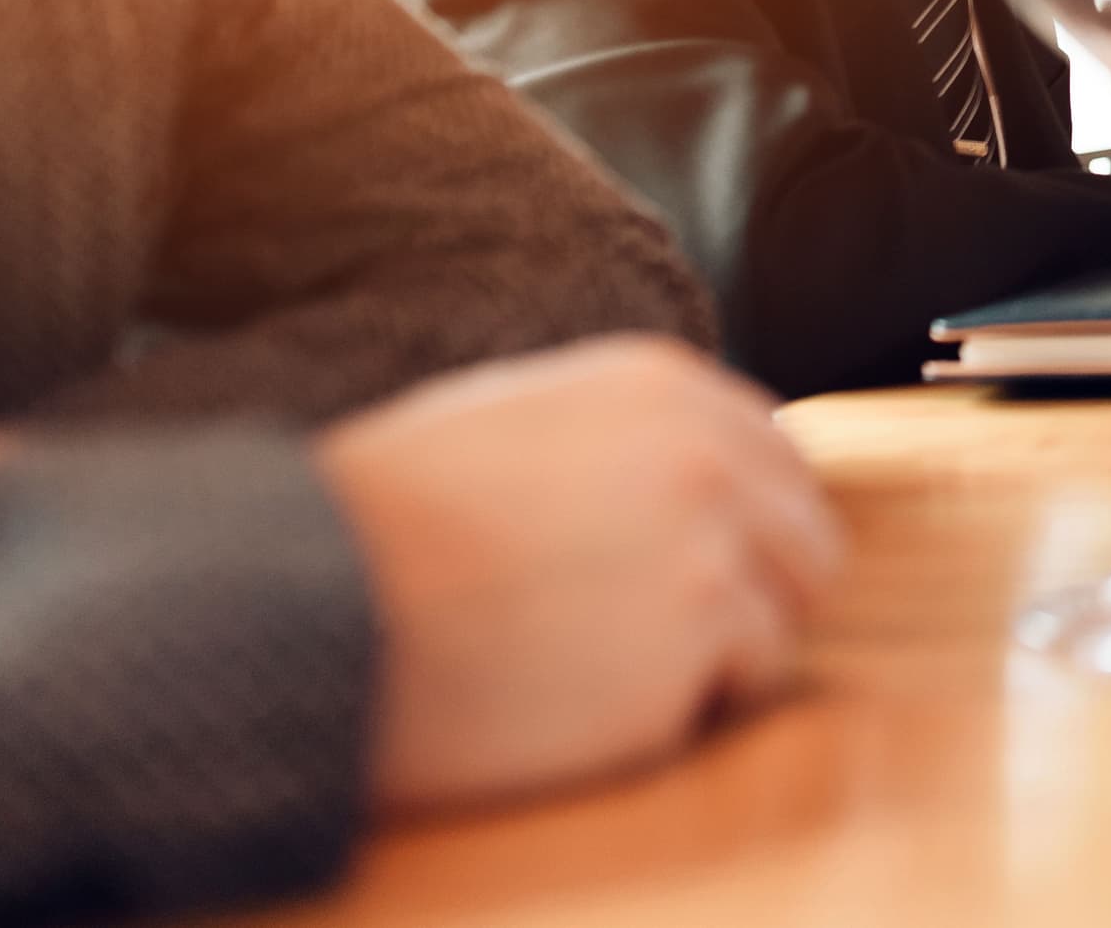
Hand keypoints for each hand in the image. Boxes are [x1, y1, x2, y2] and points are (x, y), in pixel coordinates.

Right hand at [317, 335, 839, 814]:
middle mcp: (709, 454)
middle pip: (806, 549)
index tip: (684, 577)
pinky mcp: (699, 641)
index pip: (778, 464)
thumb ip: (620, 439)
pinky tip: (570, 707)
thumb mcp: (507, 426)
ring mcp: (712, 546)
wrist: (303, 606)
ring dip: (707, 670)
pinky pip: (726, 703)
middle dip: (749, 602)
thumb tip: (710, 479)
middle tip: (646, 647)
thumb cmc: (375, 527)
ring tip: (586, 672)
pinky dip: (666, 722)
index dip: (743, 533)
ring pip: (778, 631)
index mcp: (664, 387)